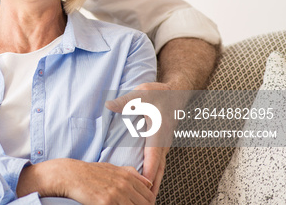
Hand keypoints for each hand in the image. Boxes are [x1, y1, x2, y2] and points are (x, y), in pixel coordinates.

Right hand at [20, 159, 153, 203]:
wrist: (70, 175)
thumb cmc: (89, 172)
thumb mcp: (112, 168)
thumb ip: (131, 174)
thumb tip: (148, 183)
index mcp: (127, 177)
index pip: (149, 196)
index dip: (147, 204)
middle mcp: (124, 185)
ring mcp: (116, 195)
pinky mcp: (106, 203)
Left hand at [106, 82, 185, 197]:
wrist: (175, 92)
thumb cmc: (158, 94)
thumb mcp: (141, 94)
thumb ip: (126, 101)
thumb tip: (110, 105)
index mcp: (158, 133)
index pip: (153, 157)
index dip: (149, 173)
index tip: (146, 187)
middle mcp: (163, 142)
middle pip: (158, 169)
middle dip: (152, 186)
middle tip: (146, 201)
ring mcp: (163, 144)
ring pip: (159, 168)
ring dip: (154, 183)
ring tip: (147, 199)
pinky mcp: (161, 144)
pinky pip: (158, 163)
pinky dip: (154, 175)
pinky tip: (147, 183)